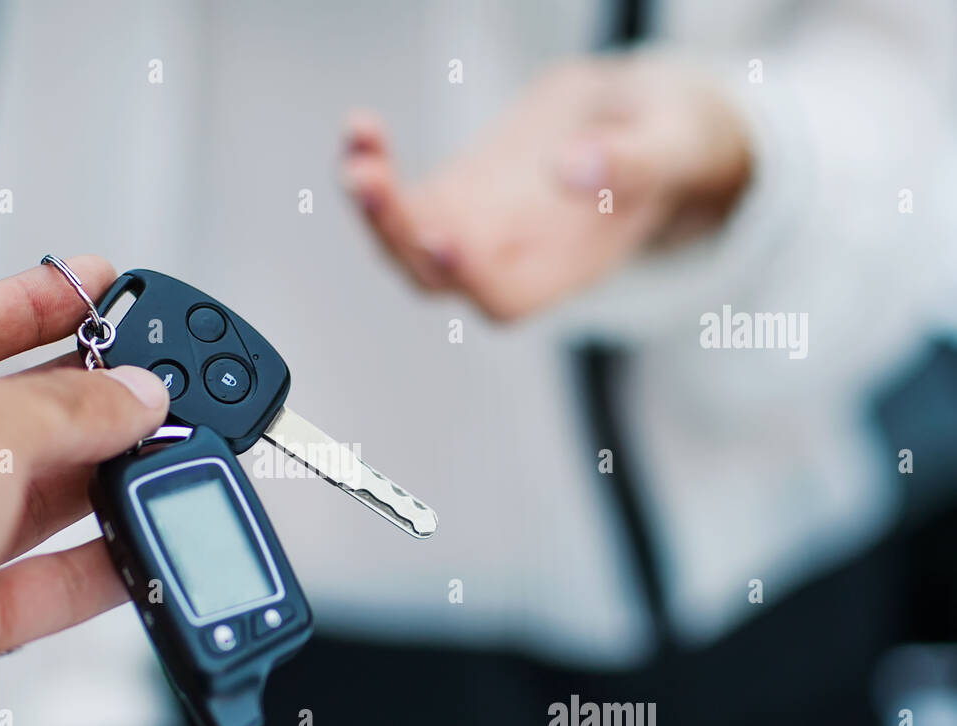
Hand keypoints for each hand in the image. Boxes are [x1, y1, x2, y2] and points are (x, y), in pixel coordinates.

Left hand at [342, 56, 750, 319]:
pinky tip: (361, 128)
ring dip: (373, 202)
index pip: (504, 298)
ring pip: (405, 238)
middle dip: (395, 233)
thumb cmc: (670, 143)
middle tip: (368, 181)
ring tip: (360, 145)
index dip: (472, 279)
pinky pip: (400, 193)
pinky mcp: (454, 193)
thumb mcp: (671, 143)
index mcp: (566, 268)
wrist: (644, 122)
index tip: (446, 240)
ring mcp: (474, 228)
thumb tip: (571, 168)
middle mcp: (510, 260)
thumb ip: (632, 162)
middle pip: (433, 275)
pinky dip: (374, 164)